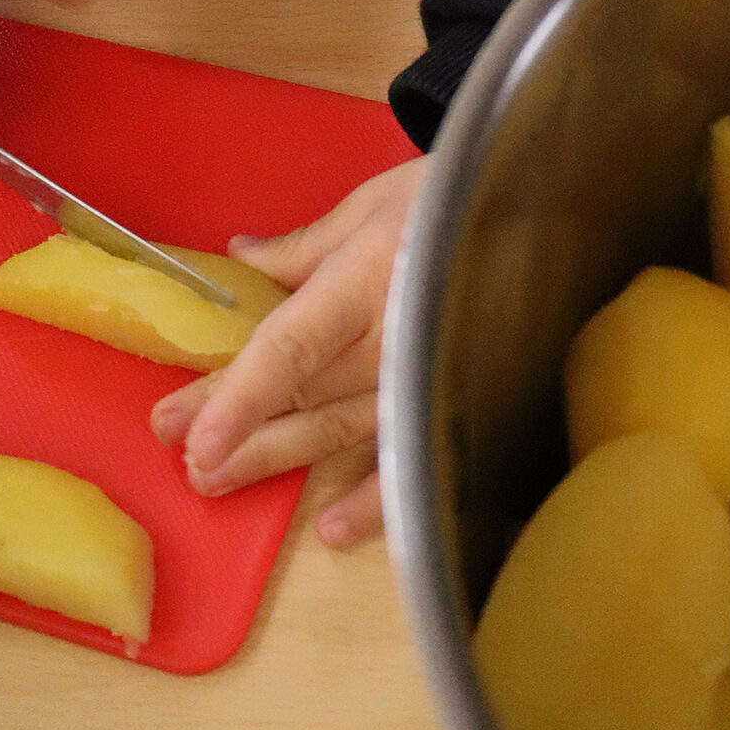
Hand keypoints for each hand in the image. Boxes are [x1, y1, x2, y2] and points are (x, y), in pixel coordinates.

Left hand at [148, 159, 426, 548]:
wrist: (545, 214)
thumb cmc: (454, 199)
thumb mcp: (374, 203)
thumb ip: (305, 246)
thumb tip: (242, 259)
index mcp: (365, 280)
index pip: (292, 348)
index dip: (241, 396)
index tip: (194, 436)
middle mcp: (392, 338)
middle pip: (301, 396)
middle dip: (238, 432)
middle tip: (183, 462)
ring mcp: (421, 378)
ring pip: (336, 431)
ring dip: (275, 460)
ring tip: (215, 482)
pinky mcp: (449, 401)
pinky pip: (406, 456)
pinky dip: (373, 501)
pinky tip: (331, 530)